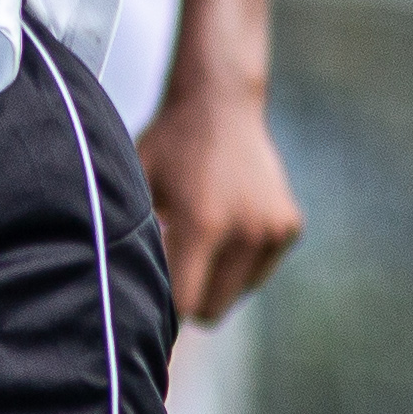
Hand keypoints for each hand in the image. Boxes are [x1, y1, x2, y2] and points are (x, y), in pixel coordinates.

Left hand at [135, 84, 303, 326]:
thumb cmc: (167, 148)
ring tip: (199, 238)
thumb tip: (123, 297)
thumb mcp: (137, 188)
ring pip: (236, 294)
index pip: (185, 304)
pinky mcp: (289, 227)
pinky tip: (225, 225)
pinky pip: (256, 273)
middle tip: (172, 267)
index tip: (150, 297)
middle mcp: (245, 231)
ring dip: (215, 280)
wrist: (219, 103)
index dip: (164, 308)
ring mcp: (273, 230)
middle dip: (189, 298)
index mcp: (202, 225)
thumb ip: (132, 241)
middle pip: (213, 310)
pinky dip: (238, 262)